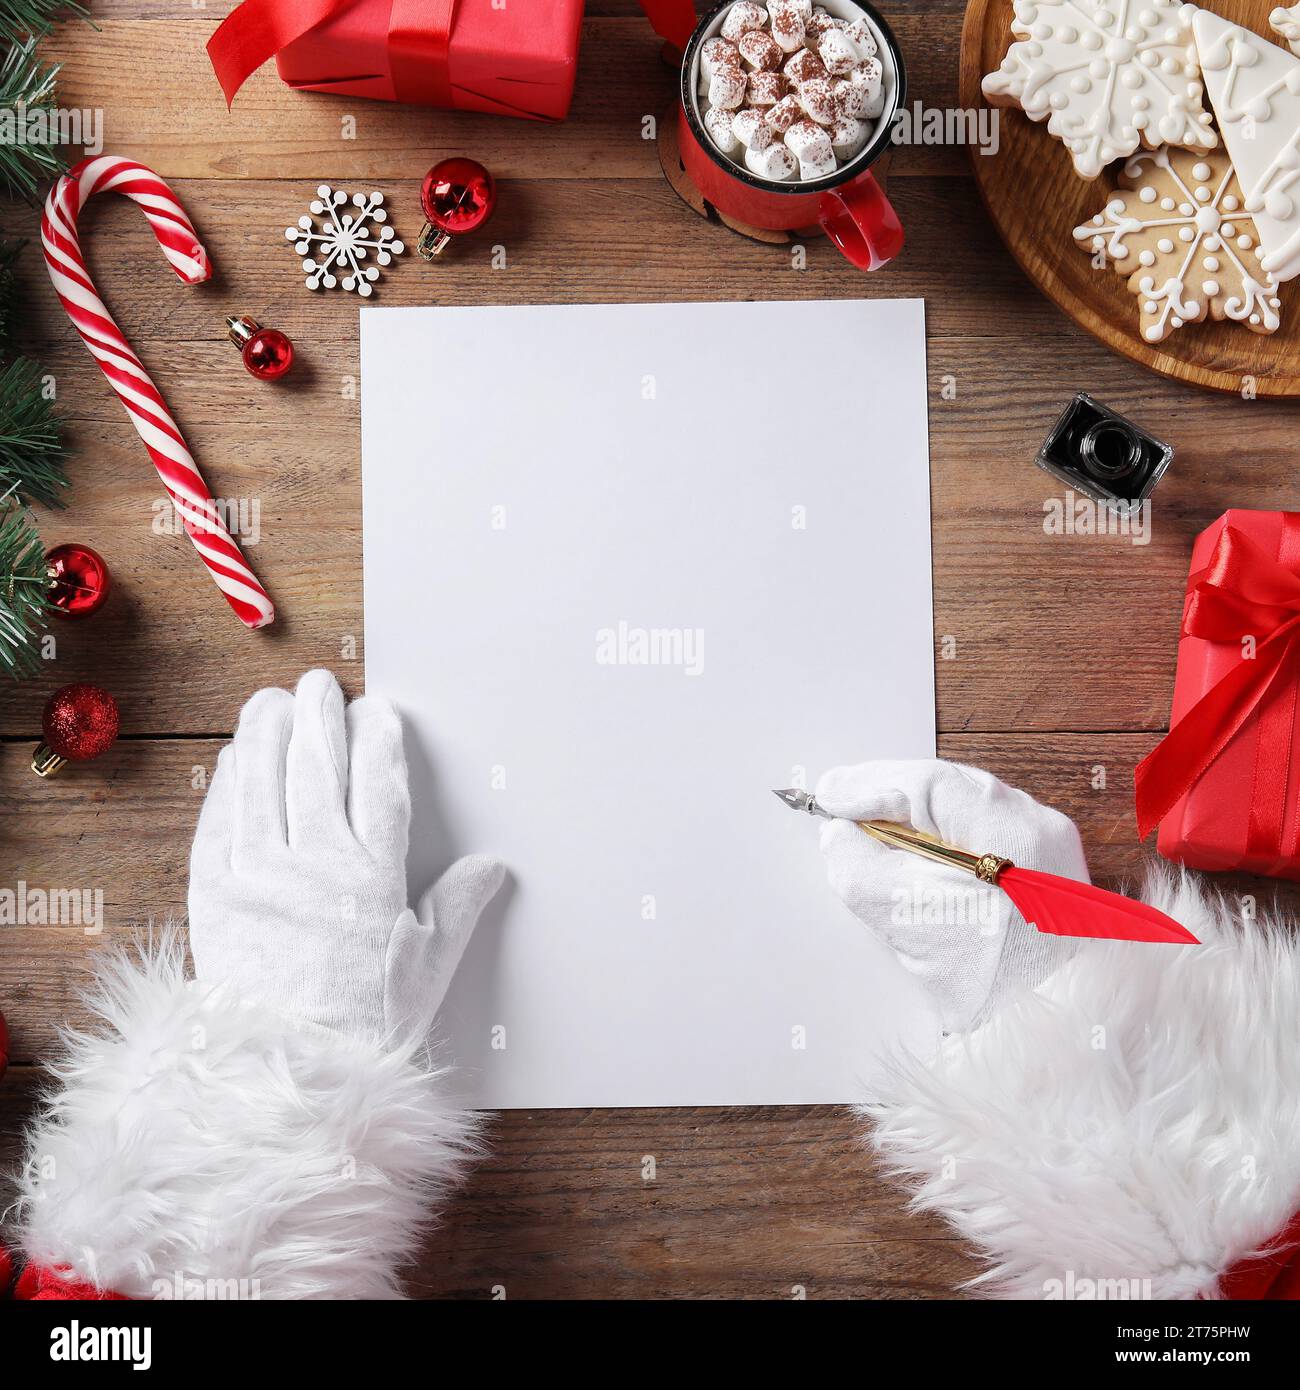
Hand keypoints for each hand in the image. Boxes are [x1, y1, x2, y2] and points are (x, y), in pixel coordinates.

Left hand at [188, 669, 503, 1045]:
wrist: (290, 1073)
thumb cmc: (365, 1023)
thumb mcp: (428, 967)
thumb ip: (458, 907)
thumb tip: (492, 867)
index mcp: (373, 876)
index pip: (379, 783)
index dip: (379, 738)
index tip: (378, 711)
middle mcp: (314, 863)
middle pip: (317, 766)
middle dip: (320, 716)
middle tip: (321, 686)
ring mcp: (258, 874)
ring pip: (262, 780)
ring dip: (266, 732)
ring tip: (271, 701)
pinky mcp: (214, 894)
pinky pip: (218, 822)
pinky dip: (227, 783)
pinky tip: (234, 759)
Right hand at [816, 759, 1088, 1032]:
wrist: (1048, 1026)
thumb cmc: (986, 978)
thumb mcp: (907, 919)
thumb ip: (860, 866)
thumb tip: (838, 831)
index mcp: (1012, 830)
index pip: (927, 784)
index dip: (870, 785)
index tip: (828, 797)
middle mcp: (1038, 824)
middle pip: (947, 789)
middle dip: (890, 796)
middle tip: (840, 809)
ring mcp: (1048, 844)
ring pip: (963, 809)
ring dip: (914, 816)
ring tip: (871, 834)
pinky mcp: (1047, 866)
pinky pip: (982, 832)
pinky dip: (944, 836)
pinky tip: (917, 855)